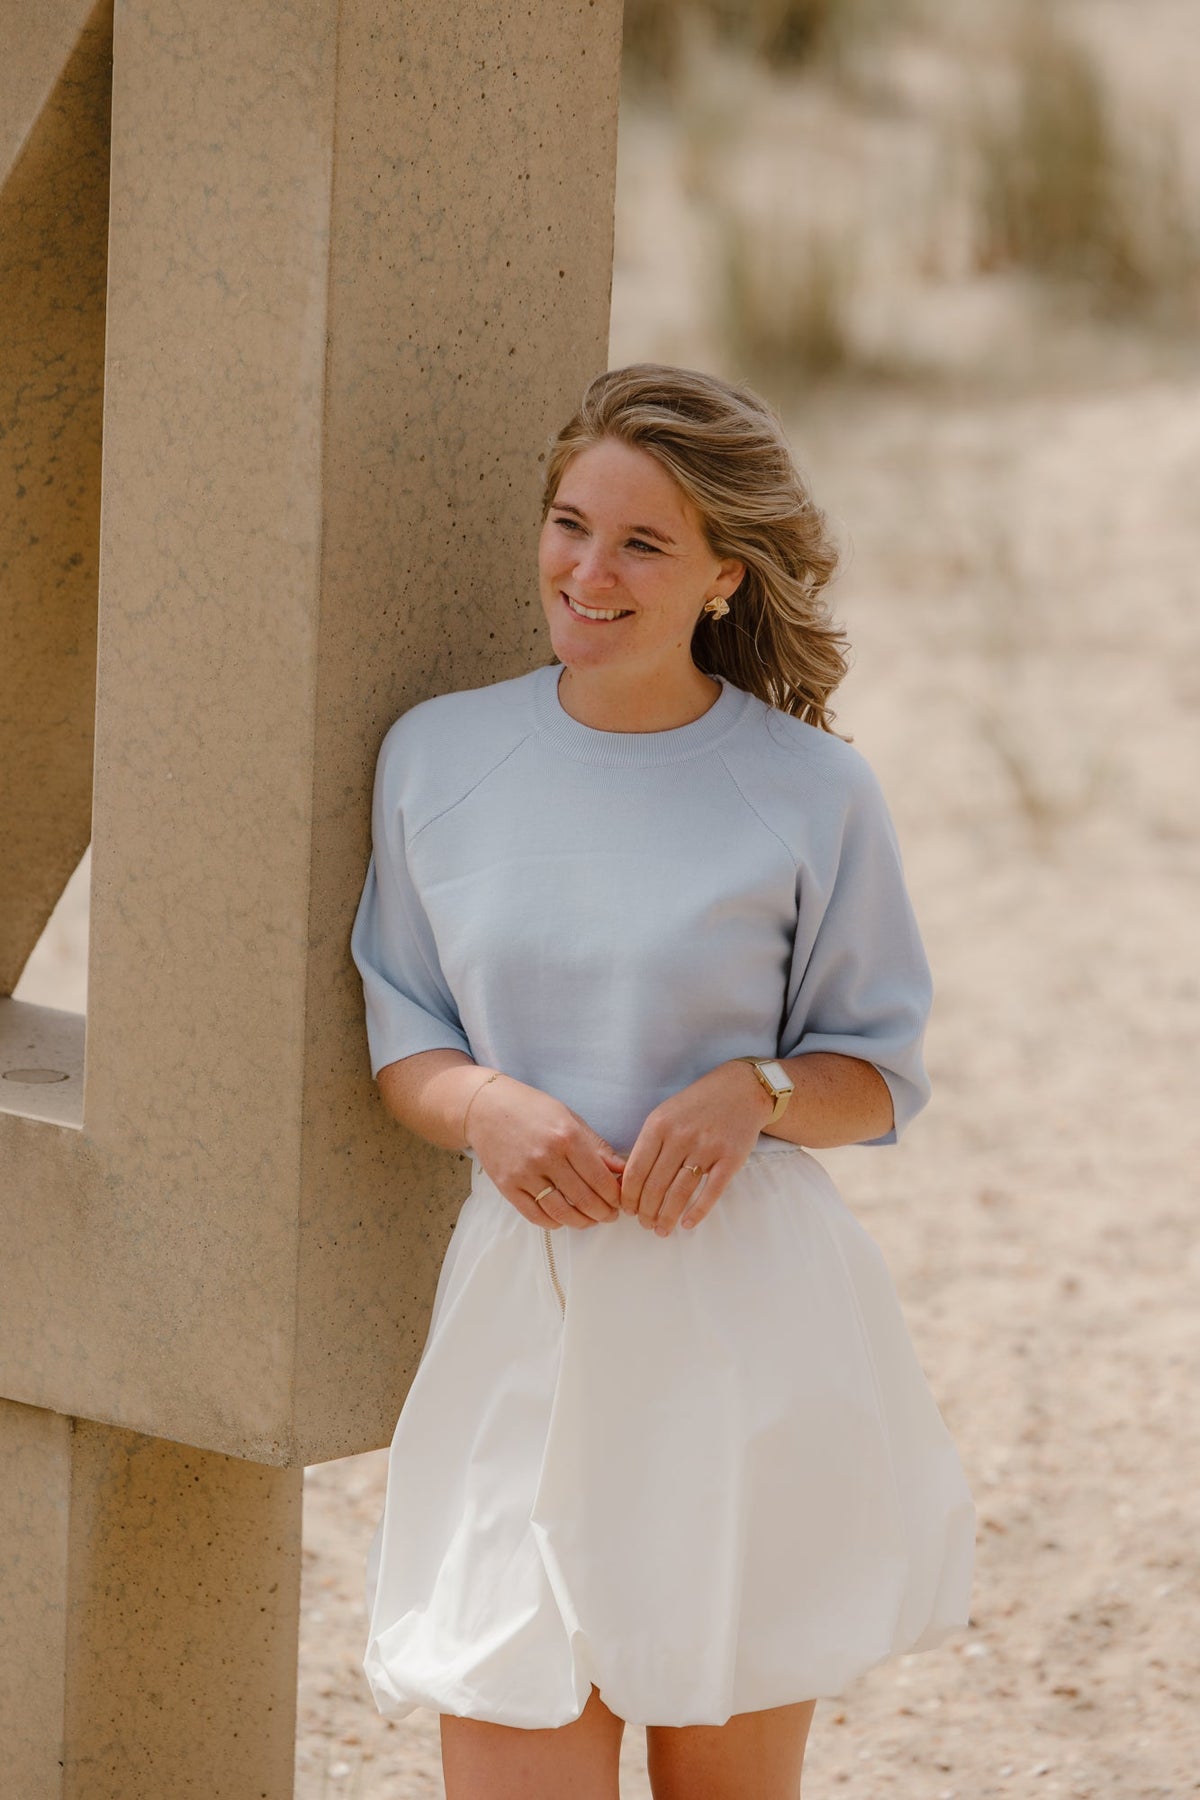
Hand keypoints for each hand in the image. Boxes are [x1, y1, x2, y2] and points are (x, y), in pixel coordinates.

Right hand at [466, 1074, 625, 1229]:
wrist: (485, 1107)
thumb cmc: (531, 1109)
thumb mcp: (569, 1118)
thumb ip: (597, 1146)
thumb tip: (621, 1170)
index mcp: (567, 1137)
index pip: (600, 1178)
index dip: (615, 1196)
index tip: (621, 1201)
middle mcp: (546, 1157)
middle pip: (584, 1199)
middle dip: (603, 1213)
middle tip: (610, 1216)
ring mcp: (525, 1173)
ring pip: (561, 1212)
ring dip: (581, 1222)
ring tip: (590, 1220)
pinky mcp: (507, 1185)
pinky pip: (535, 1215)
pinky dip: (553, 1222)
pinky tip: (563, 1218)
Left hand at [619, 1062, 771, 1236]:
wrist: (741, 1089)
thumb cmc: (697, 1105)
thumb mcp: (665, 1114)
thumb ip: (649, 1143)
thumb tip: (629, 1181)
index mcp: (658, 1125)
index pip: (636, 1170)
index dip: (628, 1196)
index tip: (627, 1210)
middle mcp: (680, 1136)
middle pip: (655, 1185)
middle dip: (645, 1211)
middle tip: (644, 1224)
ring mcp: (707, 1147)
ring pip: (679, 1192)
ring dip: (667, 1217)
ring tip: (661, 1230)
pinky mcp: (731, 1158)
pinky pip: (711, 1192)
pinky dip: (697, 1212)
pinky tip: (687, 1224)